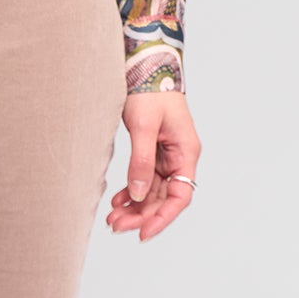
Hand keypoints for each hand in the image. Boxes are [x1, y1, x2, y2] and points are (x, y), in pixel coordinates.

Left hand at [105, 86, 199, 242]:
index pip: (181, 195)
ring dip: (135, 206)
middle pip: (165, 197)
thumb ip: (141, 162)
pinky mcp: (153, 149)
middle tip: (115, 226)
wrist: (144, 64)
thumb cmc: (149, 89)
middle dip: (142, 214)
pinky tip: (117, 201)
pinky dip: (132, 190)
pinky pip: (145, 178)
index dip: (163, 218)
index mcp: (186, 151)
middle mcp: (180, 156)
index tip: (143, 233)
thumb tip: (139, 195)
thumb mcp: (143, 127)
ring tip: (112, 218)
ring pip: (153, 190)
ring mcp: (166, 154)